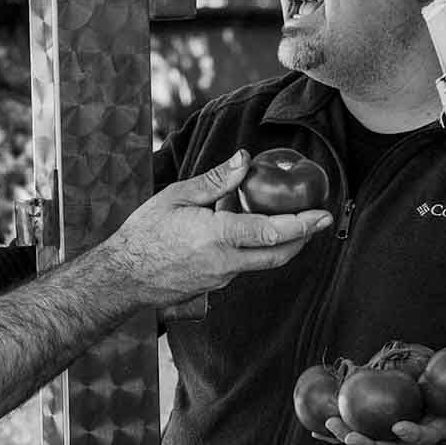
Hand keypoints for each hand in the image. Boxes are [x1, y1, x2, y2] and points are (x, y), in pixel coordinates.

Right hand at [102, 151, 330, 304]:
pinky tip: (248, 231)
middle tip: (320, 220)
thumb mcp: (177, 197)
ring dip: (281, 243)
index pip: (269, 233)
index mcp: (215, 237)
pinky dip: (255, 249)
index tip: (323, 215)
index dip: (302, 225)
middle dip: (304, 238)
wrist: (122, 277)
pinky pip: (244, 265)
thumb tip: (244, 159)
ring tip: (288, 219)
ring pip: (263, 262)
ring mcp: (221, 279)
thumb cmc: (144, 233)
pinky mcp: (216, 285)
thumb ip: (216, 181)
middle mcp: (224, 263)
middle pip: (278, 255)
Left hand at [316, 367, 445, 444]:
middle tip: (345, 432)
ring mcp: (403, 434)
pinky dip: (344, 428)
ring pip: (374, 443)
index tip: (399, 427)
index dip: (414, 435)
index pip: (426, 438)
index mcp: (442, 430)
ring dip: (349, 437)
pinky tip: (319, 425)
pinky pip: (366, 429)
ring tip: (326, 425)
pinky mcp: (391, 426)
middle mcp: (419, 437)